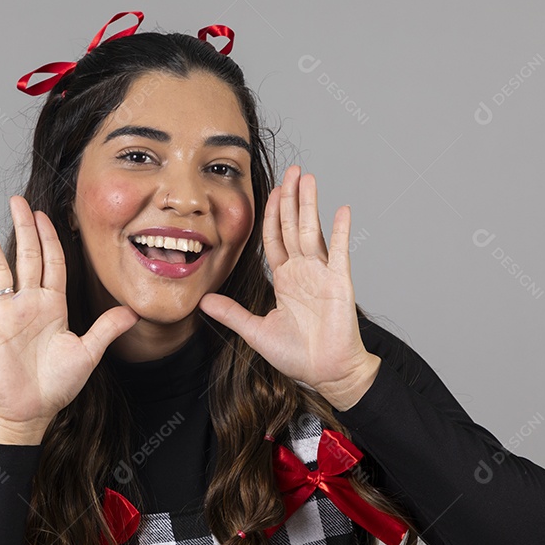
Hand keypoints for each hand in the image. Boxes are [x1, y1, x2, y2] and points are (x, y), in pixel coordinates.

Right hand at [0, 195, 139, 427]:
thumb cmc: (57, 384)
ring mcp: (5, 315)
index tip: (43, 215)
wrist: (32, 410)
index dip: (49, 239)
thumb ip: (106, 329)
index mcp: (53, 305)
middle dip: (24, 228)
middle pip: (26, 257)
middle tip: (18, 200)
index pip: (52, 262)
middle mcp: (28, 303)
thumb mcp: (87, 354)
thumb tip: (133, 312)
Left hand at [198, 165, 376, 406]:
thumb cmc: (298, 356)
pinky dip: (340, 231)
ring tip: (308, 177)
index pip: (275, 239)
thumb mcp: (255, 331)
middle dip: (291, 198)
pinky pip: (339, 252)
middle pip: (293, 226)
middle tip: (292, 170)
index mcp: (285, 280)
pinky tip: (341, 209)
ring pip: (312, 231)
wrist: (326, 374)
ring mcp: (322, 275)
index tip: (271, 190)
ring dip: (309, 204)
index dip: (271, 214)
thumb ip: (232, 313)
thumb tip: (203, 302)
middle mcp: (304, 272)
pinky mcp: (339, 284)